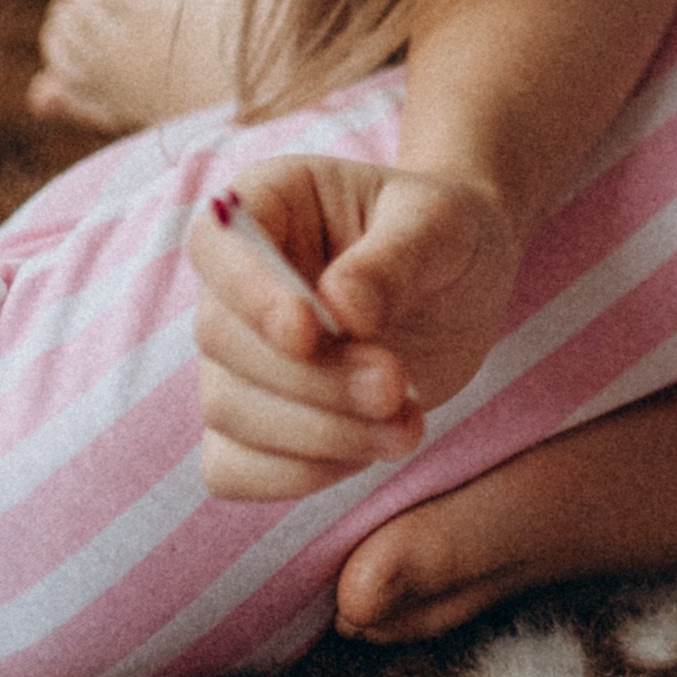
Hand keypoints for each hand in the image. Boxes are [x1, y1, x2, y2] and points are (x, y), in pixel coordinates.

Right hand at [187, 161, 523, 500]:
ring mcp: (237, 356)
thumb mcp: (442, 225)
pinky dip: (296, 474)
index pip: (214, 244)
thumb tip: (340, 308)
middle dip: (312, 377)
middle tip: (395, 385)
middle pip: (221, 339)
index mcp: (268, 202)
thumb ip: (394, 258)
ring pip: (228, 409)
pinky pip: (232, 467)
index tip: (310, 332)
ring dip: (319, 433)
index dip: (248, 292)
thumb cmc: (447, 234)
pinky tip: (369, 450)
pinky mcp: (254, 420)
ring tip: (407, 426)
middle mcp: (235, 280)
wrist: (462, 285)